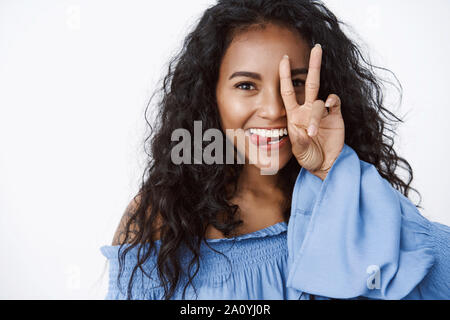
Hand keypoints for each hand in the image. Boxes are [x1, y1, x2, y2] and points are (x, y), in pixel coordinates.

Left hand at [279, 44, 344, 180]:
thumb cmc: (308, 157)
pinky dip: (331, 102)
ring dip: (315, 116)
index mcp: (294, 115)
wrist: (325, 166)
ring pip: (319, 100)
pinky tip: (327, 109)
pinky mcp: (336, 116)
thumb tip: (302, 131)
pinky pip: (334, 103)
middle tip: (317, 48)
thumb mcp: (299, 152)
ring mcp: (322, 113)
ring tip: (313, 134)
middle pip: (311, 83)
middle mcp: (308, 110)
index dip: (285, 75)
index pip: (288, 91)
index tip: (283, 58)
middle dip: (314, 65)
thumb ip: (299, 142)